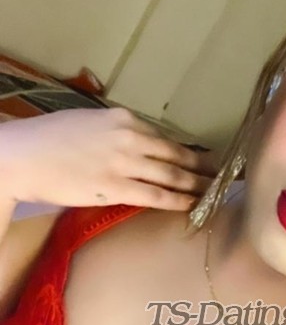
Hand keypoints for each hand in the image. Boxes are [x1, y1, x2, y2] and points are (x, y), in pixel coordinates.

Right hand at [0, 107, 220, 210]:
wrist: (22, 156)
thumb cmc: (50, 139)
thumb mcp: (89, 122)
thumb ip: (116, 132)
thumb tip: (138, 144)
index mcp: (125, 119)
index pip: (166, 138)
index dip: (190, 152)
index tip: (207, 159)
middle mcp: (130, 138)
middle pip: (177, 156)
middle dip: (204, 168)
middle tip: (224, 176)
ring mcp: (124, 163)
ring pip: (172, 176)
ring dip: (197, 186)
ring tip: (214, 193)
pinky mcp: (115, 188)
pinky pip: (156, 195)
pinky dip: (178, 201)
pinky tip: (192, 205)